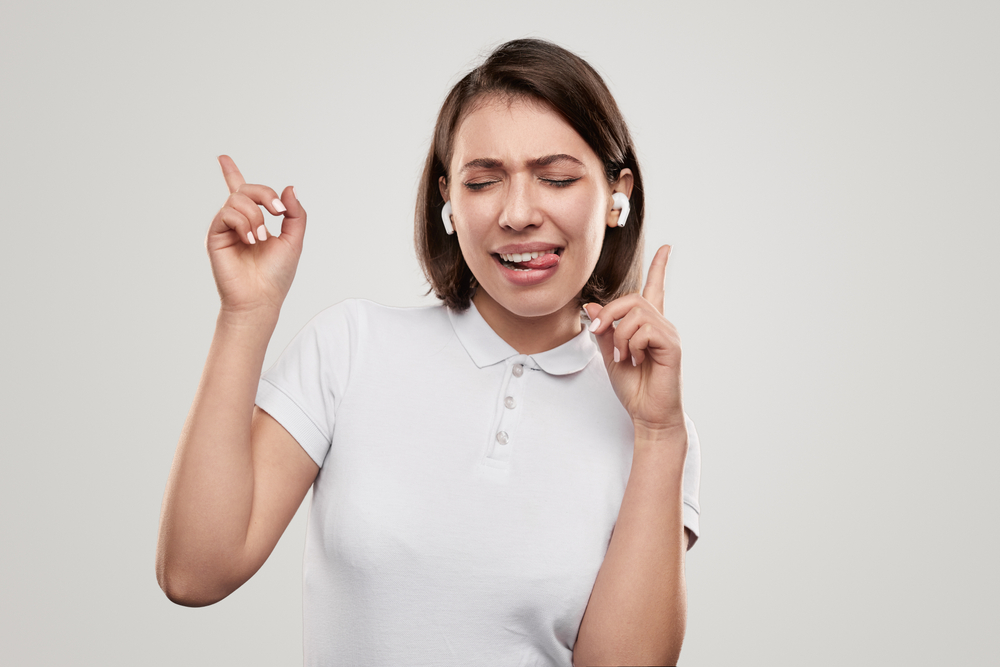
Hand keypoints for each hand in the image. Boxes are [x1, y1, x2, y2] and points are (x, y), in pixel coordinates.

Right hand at [207, 156, 305, 315]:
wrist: (261, 298)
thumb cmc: (276, 275)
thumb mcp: (294, 240)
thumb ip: (295, 213)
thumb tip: (288, 188)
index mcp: (255, 222)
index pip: (243, 193)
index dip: (231, 173)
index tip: (222, 158)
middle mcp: (238, 222)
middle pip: (247, 189)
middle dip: (265, 194)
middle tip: (279, 213)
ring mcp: (226, 228)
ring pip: (238, 199)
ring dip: (256, 216)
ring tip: (261, 238)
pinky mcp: (215, 236)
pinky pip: (228, 213)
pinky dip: (244, 223)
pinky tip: (251, 240)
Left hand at [584, 245, 683, 436]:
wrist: (648, 415)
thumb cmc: (634, 388)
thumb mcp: (610, 355)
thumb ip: (604, 330)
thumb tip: (592, 306)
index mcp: (648, 326)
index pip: (656, 289)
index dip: (660, 267)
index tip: (667, 248)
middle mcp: (662, 325)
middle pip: (633, 298)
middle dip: (610, 313)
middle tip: (598, 333)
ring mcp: (668, 334)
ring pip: (636, 313)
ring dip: (619, 334)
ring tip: (623, 356)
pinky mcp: (672, 346)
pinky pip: (644, 330)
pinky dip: (631, 344)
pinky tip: (635, 360)